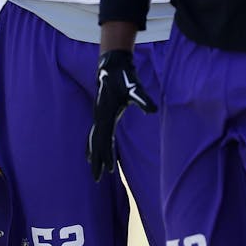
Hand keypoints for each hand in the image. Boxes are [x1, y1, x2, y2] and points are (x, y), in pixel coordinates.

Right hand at [87, 49, 156, 181]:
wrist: (112, 66)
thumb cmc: (124, 78)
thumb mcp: (135, 89)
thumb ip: (143, 100)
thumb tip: (153, 110)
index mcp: (105, 114)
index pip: (104, 139)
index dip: (106, 156)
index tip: (108, 171)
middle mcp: (99, 117)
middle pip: (95, 143)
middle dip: (97, 161)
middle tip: (97, 179)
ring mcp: (98, 115)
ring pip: (93, 139)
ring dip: (93, 154)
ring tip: (93, 168)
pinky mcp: (101, 113)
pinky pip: (95, 133)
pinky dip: (93, 143)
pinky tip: (94, 149)